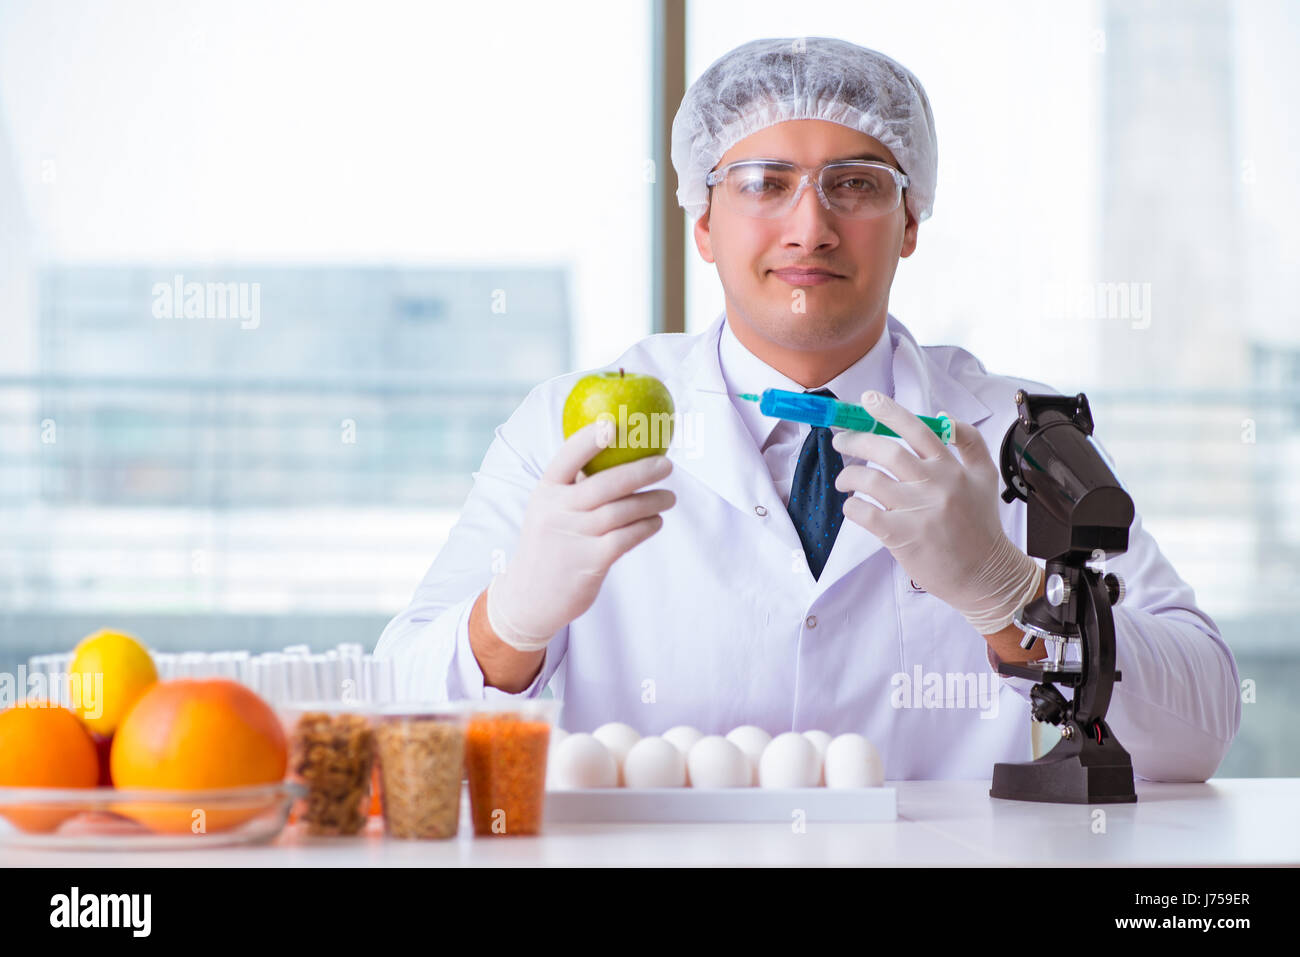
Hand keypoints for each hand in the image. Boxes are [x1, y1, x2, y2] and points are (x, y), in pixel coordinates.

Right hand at [486, 420, 675, 650]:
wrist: (529, 598)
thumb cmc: (549, 544)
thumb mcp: (549, 510)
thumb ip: (574, 487)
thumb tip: (618, 454)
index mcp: (546, 492)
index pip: (566, 458)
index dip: (589, 440)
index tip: (614, 425)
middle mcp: (557, 512)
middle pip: (605, 485)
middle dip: (640, 471)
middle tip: (666, 465)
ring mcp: (573, 538)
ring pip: (621, 512)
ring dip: (651, 501)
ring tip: (669, 498)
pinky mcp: (589, 563)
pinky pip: (626, 538)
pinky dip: (646, 527)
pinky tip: (656, 521)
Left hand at [831, 390, 1042, 634]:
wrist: (985, 574)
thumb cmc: (980, 526)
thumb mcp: (986, 477)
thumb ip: (970, 443)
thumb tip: (943, 415)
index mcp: (952, 467)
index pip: (918, 429)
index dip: (890, 411)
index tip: (867, 400)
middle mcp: (936, 484)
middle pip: (887, 451)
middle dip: (856, 440)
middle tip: (841, 441)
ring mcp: (918, 510)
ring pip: (870, 479)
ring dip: (849, 475)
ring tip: (844, 480)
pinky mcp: (902, 536)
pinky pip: (864, 512)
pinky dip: (851, 506)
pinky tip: (852, 507)